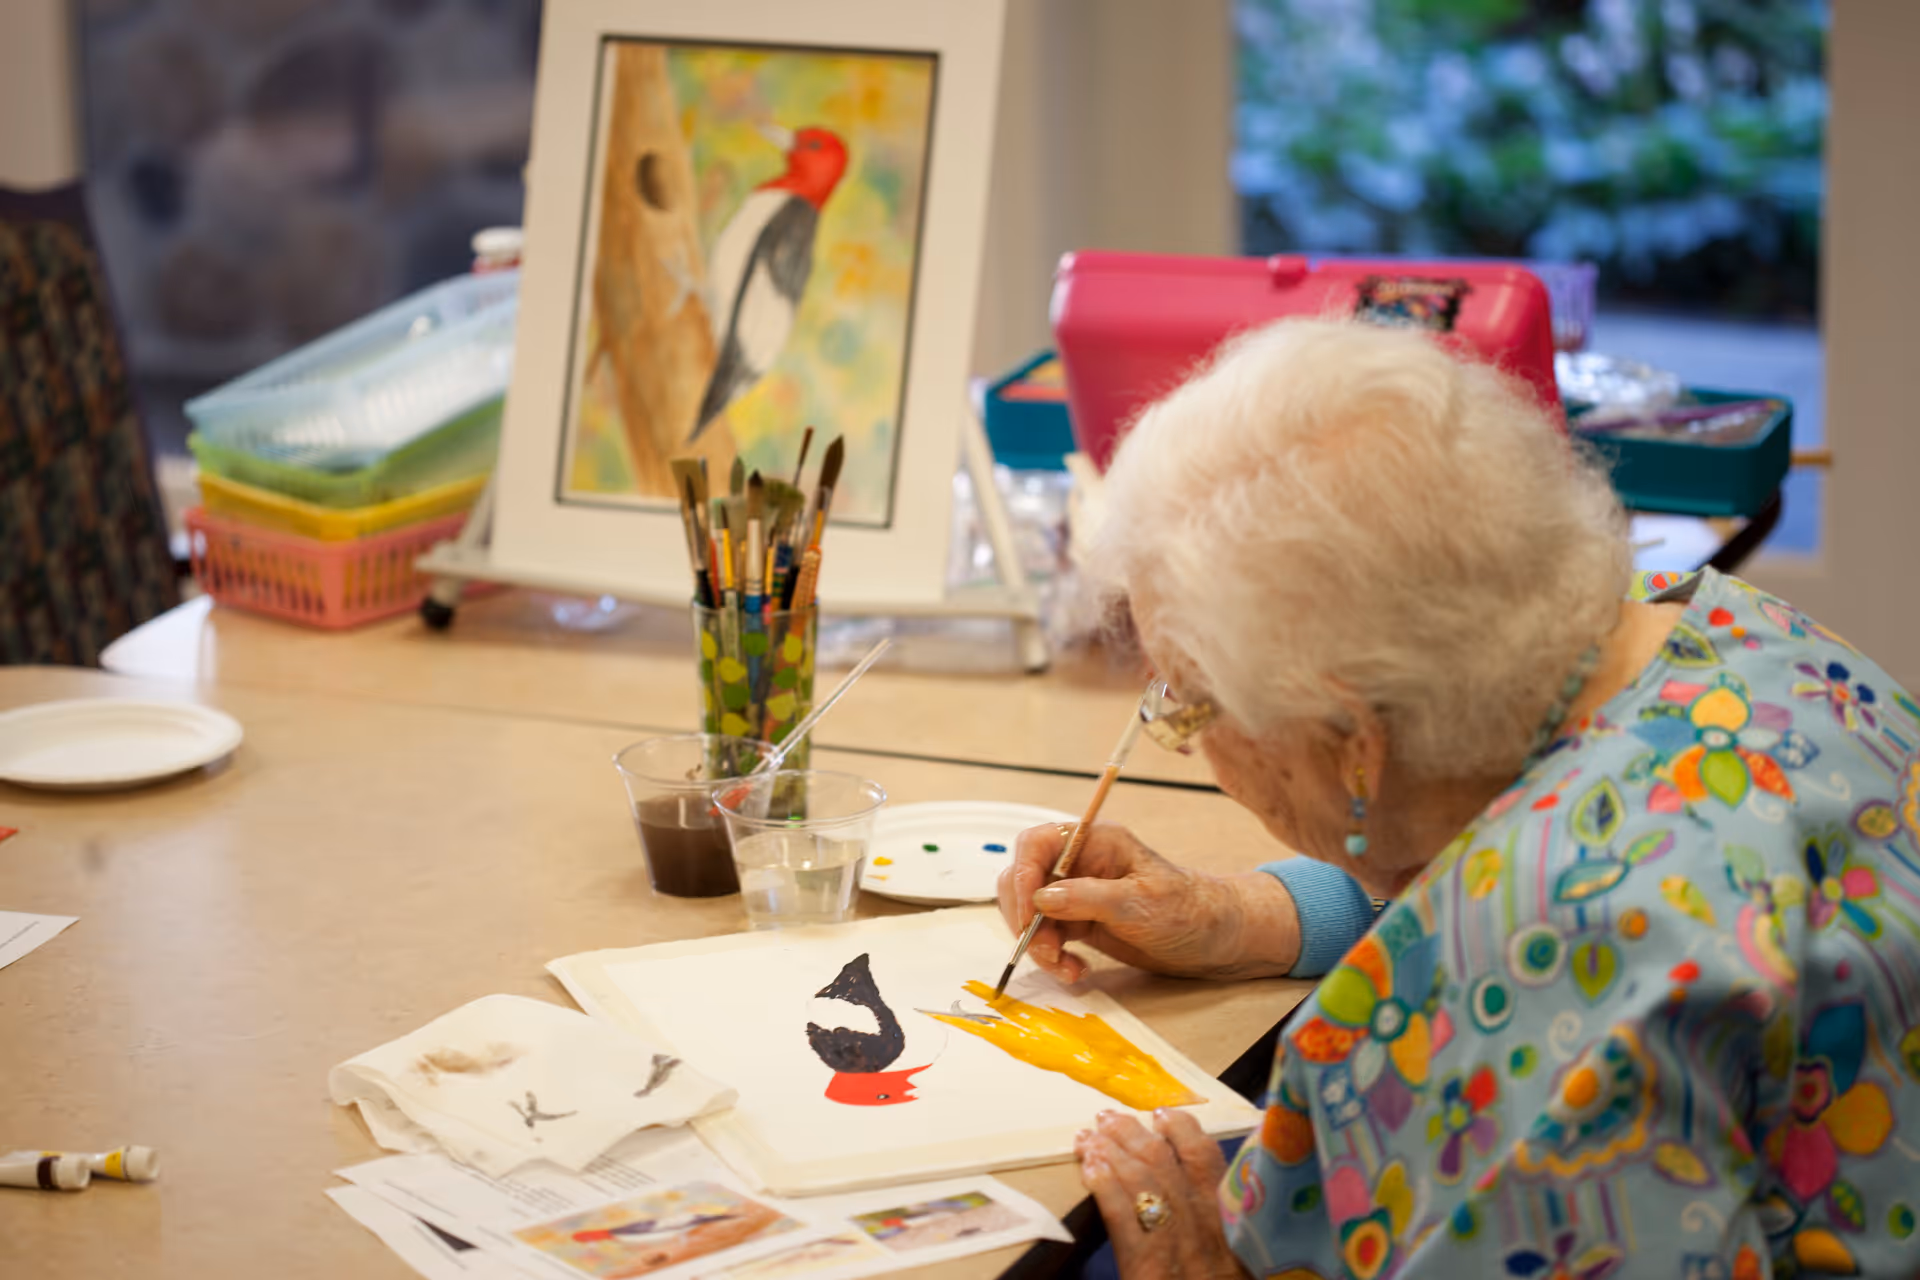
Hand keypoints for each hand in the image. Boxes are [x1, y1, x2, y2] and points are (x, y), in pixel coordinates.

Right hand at [995, 823, 1301, 982]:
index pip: (1037, 845)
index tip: (1025, 913)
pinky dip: (1052, 957)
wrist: (1213, 940)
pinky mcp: (1079, 922)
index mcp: (1094, 841)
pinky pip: (1047, 936)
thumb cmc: (1188, 909)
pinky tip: (1074, 970)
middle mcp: (1079, 864)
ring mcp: (1077, 894)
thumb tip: (1041, 898)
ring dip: (1038, 944)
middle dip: (1025, 918)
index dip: (1021, 874)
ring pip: (1031, 913)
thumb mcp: (1140, 903)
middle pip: (1024, 880)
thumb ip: (1089, 898)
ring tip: (1065, 967)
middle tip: (1042, 949)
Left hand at [1077, 1109, 1249, 1279]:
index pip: (1208, 1158)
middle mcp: (1207, 1226)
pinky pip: (1122, 1215)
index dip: (1183, 1129)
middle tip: (1108, 1117)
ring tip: (1090, 1135)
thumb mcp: (1235, 1259)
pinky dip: (1104, 1184)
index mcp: (1232, 1221)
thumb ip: (1219, 1223)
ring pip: (1142, 1179)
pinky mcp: (1147, 1269)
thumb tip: (1193, 1189)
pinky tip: (1089, 1167)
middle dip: (1133, 1132)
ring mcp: (1177, 1246)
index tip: (1162, 1113)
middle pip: (1165, 1161)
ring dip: (1112, 1149)